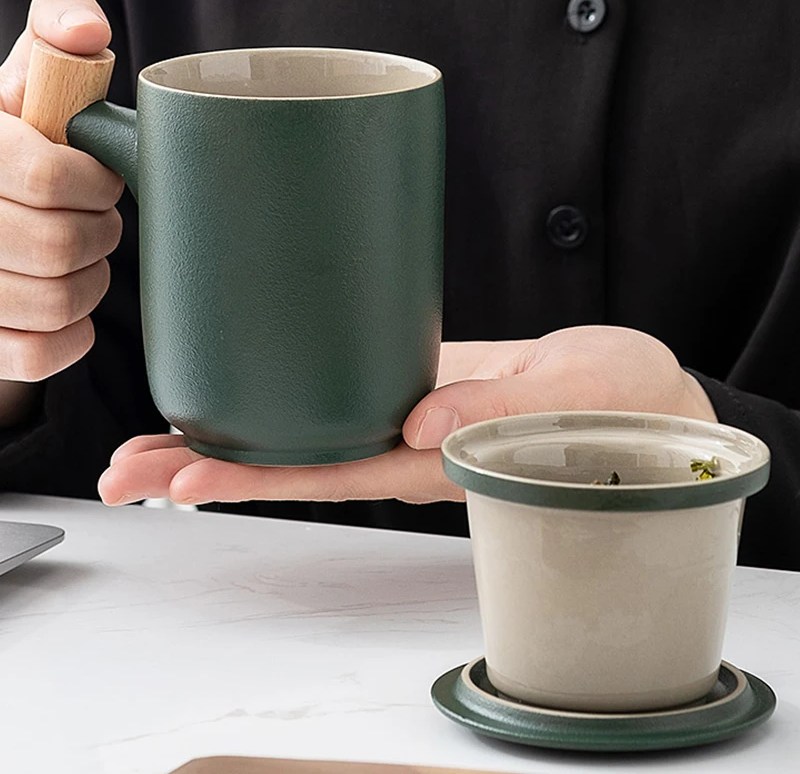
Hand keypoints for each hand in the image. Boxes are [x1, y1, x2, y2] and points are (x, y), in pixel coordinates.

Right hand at [0, 0, 122, 426]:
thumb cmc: (16, 146)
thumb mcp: (28, 86)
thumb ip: (57, 46)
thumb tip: (88, 30)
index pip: (45, 178)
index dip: (95, 183)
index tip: (100, 178)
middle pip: (58, 246)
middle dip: (100, 232)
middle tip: (98, 220)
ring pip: (56, 303)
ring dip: (92, 282)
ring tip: (85, 259)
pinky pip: (43, 354)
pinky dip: (73, 333)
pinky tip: (71, 304)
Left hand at [98, 326, 716, 505]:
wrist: (629, 389)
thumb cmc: (615, 401)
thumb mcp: (568, 399)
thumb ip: (497, 411)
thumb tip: (418, 420)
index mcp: (440, 459)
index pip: (332, 474)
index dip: (256, 478)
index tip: (183, 478)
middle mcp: (410, 446)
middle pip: (297, 465)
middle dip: (211, 468)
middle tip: (127, 470)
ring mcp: (408, 415)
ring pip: (308, 434)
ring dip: (231, 436)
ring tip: (152, 441)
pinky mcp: (413, 380)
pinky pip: (339, 395)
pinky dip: (282, 396)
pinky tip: (243, 388)